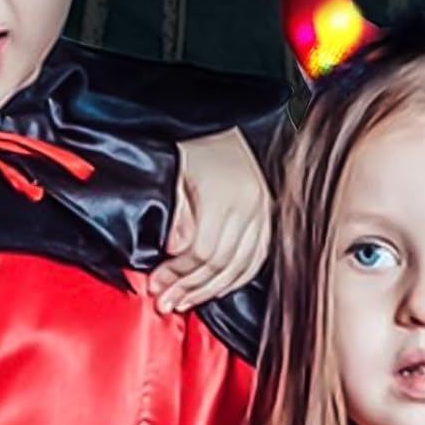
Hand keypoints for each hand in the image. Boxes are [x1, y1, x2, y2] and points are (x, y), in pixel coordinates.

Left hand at [150, 128, 270, 310]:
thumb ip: (177, 215)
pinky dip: (236, 278)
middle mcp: (250, 206)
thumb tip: (176, 250)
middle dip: (189, 287)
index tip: (156, 284)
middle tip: (165, 301)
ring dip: (210, 289)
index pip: (202, 251)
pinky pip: (257, 258)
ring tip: (185, 301)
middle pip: (220, 263)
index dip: (178, 273)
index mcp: (224, 195)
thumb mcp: (174, 174)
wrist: (218, 123)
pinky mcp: (268, 216)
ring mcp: (262, 212)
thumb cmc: (192, 146)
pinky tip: (216, 289)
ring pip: (240, 266)